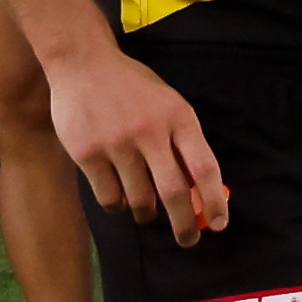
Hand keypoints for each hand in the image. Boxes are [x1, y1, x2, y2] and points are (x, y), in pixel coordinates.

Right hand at [45, 42, 225, 239]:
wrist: (83, 62)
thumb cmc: (132, 87)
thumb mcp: (167, 103)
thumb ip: (182, 142)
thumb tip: (197, 191)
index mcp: (178, 116)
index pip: (204, 167)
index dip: (214, 201)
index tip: (218, 224)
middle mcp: (150, 131)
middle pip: (174, 193)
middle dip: (184, 225)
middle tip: (187, 239)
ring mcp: (117, 143)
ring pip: (140, 201)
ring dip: (147, 214)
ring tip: (146, 212)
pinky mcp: (88, 153)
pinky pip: (110, 198)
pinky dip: (119, 206)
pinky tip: (120, 198)